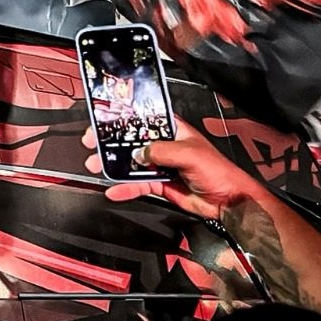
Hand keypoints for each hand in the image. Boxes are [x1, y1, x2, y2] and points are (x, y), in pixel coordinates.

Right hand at [82, 122, 261, 219]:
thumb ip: (162, 151)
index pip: (144, 119)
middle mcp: (164, 145)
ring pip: (131, 163)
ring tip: (95, 167)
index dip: (123, 117)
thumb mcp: (189, 154)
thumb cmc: (218, 170)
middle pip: (132, 140)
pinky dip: (125, 188)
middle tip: (92, 144)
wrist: (229, 202)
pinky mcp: (160, 184)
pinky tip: (113, 190)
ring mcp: (161, 165)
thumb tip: (139, 153)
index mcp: (173, 130)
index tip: (103, 119)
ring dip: (113, 166)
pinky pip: (138, 184)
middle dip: (111, 142)